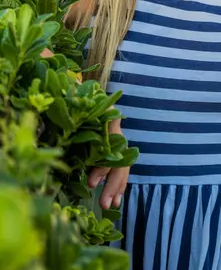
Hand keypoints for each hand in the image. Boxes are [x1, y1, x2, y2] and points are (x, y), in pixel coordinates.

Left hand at [40, 49, 129, 208]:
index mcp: (103, 109)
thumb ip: (60, 74)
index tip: (90, 180)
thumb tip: (52, 63)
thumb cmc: (66, 81)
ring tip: (108, 206)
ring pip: (120, 160)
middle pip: (120, 152)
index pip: (112, 136)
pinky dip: (112, 180)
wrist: (67, 79)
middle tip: (105, 203)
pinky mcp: (99, 142)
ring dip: (116, 184)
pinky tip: (109, 197)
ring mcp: (106, 133)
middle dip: (115, 180)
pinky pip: (111, 162)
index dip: (104, 161)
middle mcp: (109, 122)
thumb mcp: (63, 79)